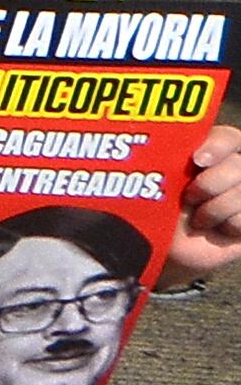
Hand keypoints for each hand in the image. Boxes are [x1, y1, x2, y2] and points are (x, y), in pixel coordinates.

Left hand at [171, 118, 240, 283]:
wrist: (159, 247)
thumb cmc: (153, 207)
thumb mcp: (157, 178)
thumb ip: (170, 157)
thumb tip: (178, 147)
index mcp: (210, 152)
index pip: (228, 138)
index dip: (217, 146)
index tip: (197, 160)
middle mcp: (232, 171)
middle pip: (238, 164)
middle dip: (210, 183)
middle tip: (189, 197)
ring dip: (215, 208)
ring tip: (197, 218)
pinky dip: (229, 224)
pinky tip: (217, 230)